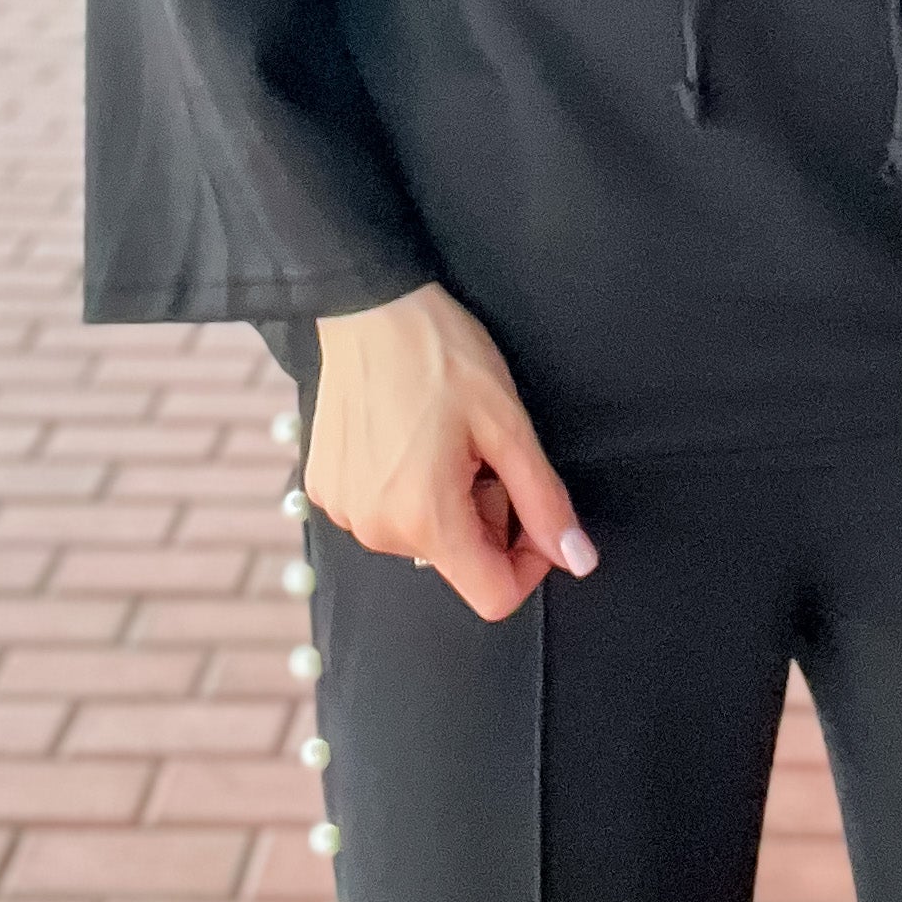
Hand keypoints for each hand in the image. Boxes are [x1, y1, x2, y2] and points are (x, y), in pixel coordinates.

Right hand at [304, 283, 597, 623]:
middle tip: (484, 451)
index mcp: (426, 520)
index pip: (494, 597)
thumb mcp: (508, 423)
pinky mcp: (324, 490)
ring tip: (444, 437)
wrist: (367, 305)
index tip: (531, 508)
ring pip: (422, 536)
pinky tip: (407, 435)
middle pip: (458, 561)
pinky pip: (383, 512)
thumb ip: (544, 501)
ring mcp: (344, 512)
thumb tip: (578, 559)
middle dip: (486, 516)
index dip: (529, 562)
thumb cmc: (441, 354)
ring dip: (447, 501)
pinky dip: (407, 487)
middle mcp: (376, 530)